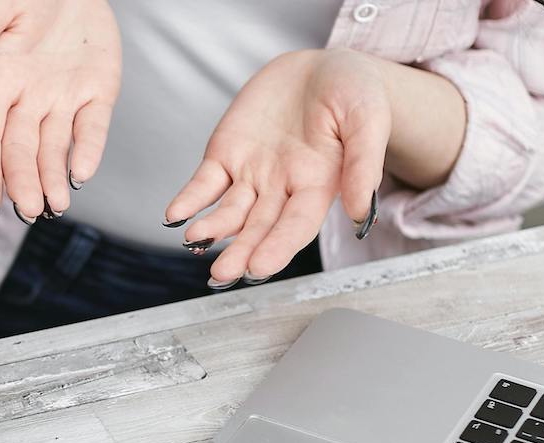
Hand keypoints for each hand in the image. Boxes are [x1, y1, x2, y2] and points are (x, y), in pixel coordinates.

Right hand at [0, 0, 120, 221]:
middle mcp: (27, 97)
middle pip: (18, 150)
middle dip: (22, 184)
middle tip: (29, 211)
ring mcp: (62, 97)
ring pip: (53, 149)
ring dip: (51, 180)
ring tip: (55, 206)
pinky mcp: (97, 92)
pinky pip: (92, 128)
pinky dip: (87, 151)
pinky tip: (82, 174)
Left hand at [165, 49, 390, 285]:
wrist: (322, 68)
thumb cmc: (354, 93)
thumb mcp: (368, 119)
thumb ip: (363, 164)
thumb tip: (358, 212)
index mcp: (319, 185)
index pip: (296, 225)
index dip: (278, 247)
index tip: (259, 267)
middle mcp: (282, 188)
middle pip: (259, 227)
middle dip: (241, 251)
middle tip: (223, 273)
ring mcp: (251, 174)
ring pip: (229, 212)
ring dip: (212, 229)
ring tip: (196, 239)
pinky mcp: (226, 155)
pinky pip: (204, 184)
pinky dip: (189, 200)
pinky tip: (175, 215)